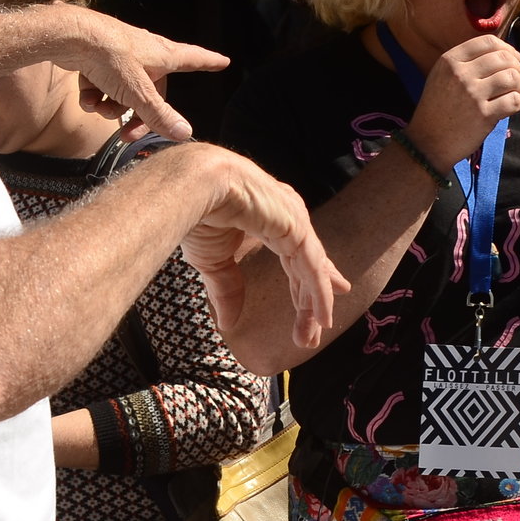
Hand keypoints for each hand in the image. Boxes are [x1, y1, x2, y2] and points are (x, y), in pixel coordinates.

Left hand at [54, 6, 228, 141]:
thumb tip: (185, 133)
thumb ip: (159, 115)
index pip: (194, 59)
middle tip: (128, 135)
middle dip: (138, 114)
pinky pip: (102, 85)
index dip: (209, 62)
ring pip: (124, 91)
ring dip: (112, 106)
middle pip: (152, 91)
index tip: (224, 61)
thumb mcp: (137, 92)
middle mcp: (145, 52)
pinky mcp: (98, 59)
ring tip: (100, 106)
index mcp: (163, 55)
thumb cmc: (108, 56)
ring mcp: (121, 55)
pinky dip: (95, 94)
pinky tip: (87, 97)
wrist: (69, 36)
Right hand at [175, 146, 349, 349]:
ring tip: (316, 332)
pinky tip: (323, 316)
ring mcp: (295, 220)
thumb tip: (226, 323)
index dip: (308, 281)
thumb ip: (226, 289)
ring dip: (315, 304)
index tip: (316, 304)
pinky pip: (313, 268)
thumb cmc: (199, 213)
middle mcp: (287, 217)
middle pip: (308, 266)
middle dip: (312, 299)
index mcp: (269, 218)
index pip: (297, 255)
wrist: (196, 188)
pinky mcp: (297, 228)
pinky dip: (319, 293)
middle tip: (317, 329)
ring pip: (312, 270)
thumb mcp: (214, 261)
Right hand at [403, 34, 519, 166]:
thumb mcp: (441, 76)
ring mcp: (473, 94)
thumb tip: (506, 53)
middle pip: (504, 58)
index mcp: (450, 60)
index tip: (514, 59)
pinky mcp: (484, 115)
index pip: (488, 41)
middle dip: (517, 68)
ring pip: (512, 77)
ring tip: (513, 94)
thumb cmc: (438, 109)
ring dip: (519, 86)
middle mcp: (461, 74)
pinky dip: (517, 103)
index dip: (507, 48)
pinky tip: (508, 107)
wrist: (427, 142)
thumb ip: (467, 61)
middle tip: (515, 80)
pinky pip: (514, 100)